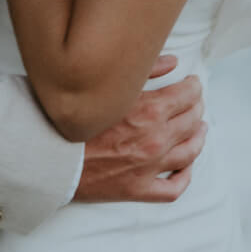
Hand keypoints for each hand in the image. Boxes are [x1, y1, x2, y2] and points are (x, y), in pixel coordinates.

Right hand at [74, 61, 206, 204]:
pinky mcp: (139, 189)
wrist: (50, 154)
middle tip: (195, 102)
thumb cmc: (75, 115)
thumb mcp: (110, 85)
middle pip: (191, 121)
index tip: (192, 83)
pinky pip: (174, 188)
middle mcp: (155, 139)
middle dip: (196, 108)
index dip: (194, 87)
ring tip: (200, 129)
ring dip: (199, 138)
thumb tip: (174, 62)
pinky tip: (186, 167)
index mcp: (149, 111)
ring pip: (190, 153)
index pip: (187, 95)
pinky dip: (185, 177)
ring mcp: (149, 167)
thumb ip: (145, 71)